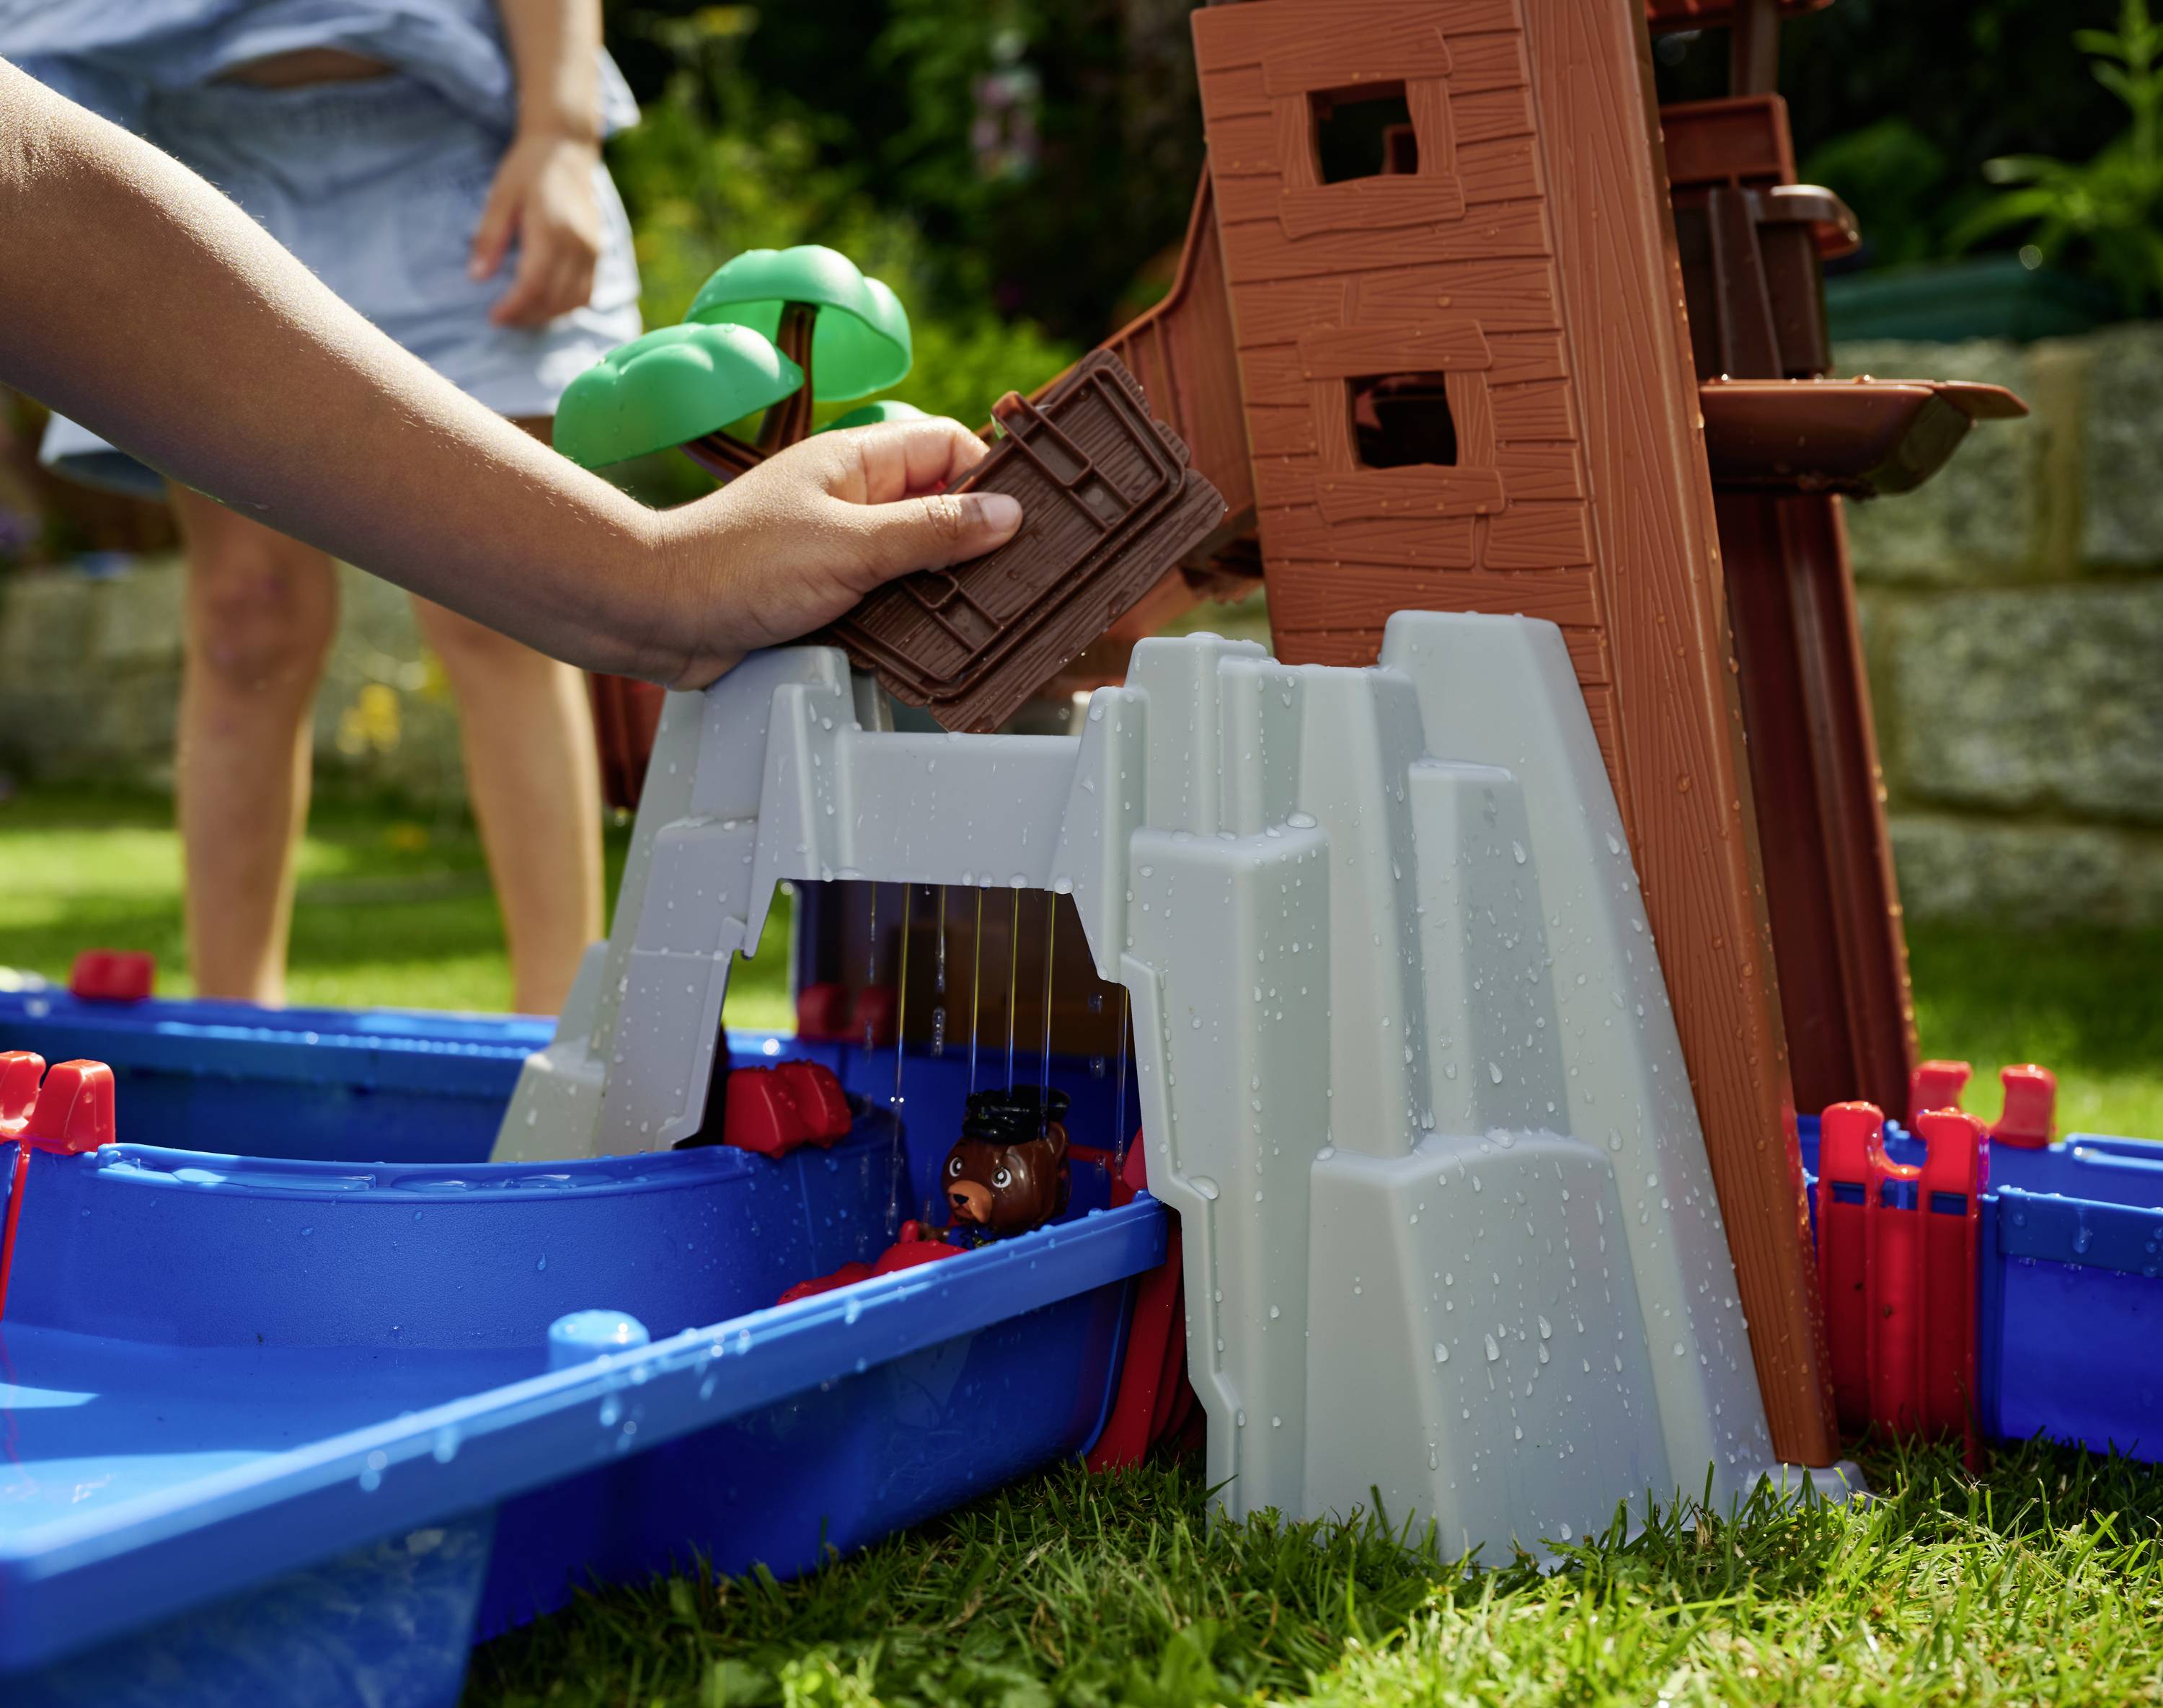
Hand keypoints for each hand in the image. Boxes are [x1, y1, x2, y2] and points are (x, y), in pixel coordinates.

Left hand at [470, 131, 603, 327]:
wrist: (566, 149)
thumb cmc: (528, 169)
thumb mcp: (500, 197)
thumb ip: (489, 237)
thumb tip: (477, 277)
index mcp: (551, 229)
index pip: (533, 284)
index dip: (513, 307)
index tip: (493, 317)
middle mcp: (577, 245)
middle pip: (554, 299)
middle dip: (527, 316)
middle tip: (503, 320)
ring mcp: (592, 251)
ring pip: (573, 302)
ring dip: (547, 316)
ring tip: (522, 316)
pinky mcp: (598, 253)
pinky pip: (586, 293)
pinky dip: (566, 306)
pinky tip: (545, 305)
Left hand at [647, 417, 1024, 688]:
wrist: (657, 616)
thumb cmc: (736, 565)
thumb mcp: (851, 546)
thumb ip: (931, 531)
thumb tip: (1006, 513)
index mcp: (856, 461)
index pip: (948, 447)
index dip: (989, 478)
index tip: (1024, 520)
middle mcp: (851, 498)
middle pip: (940, 506)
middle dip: (977, 541)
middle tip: (1019, 579)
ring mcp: (838, 546)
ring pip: (917, 559)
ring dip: (946, 588)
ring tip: (984, 620)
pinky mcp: (825, 594)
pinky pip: (888, 600)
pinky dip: (912, 621)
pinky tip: (932, 645)